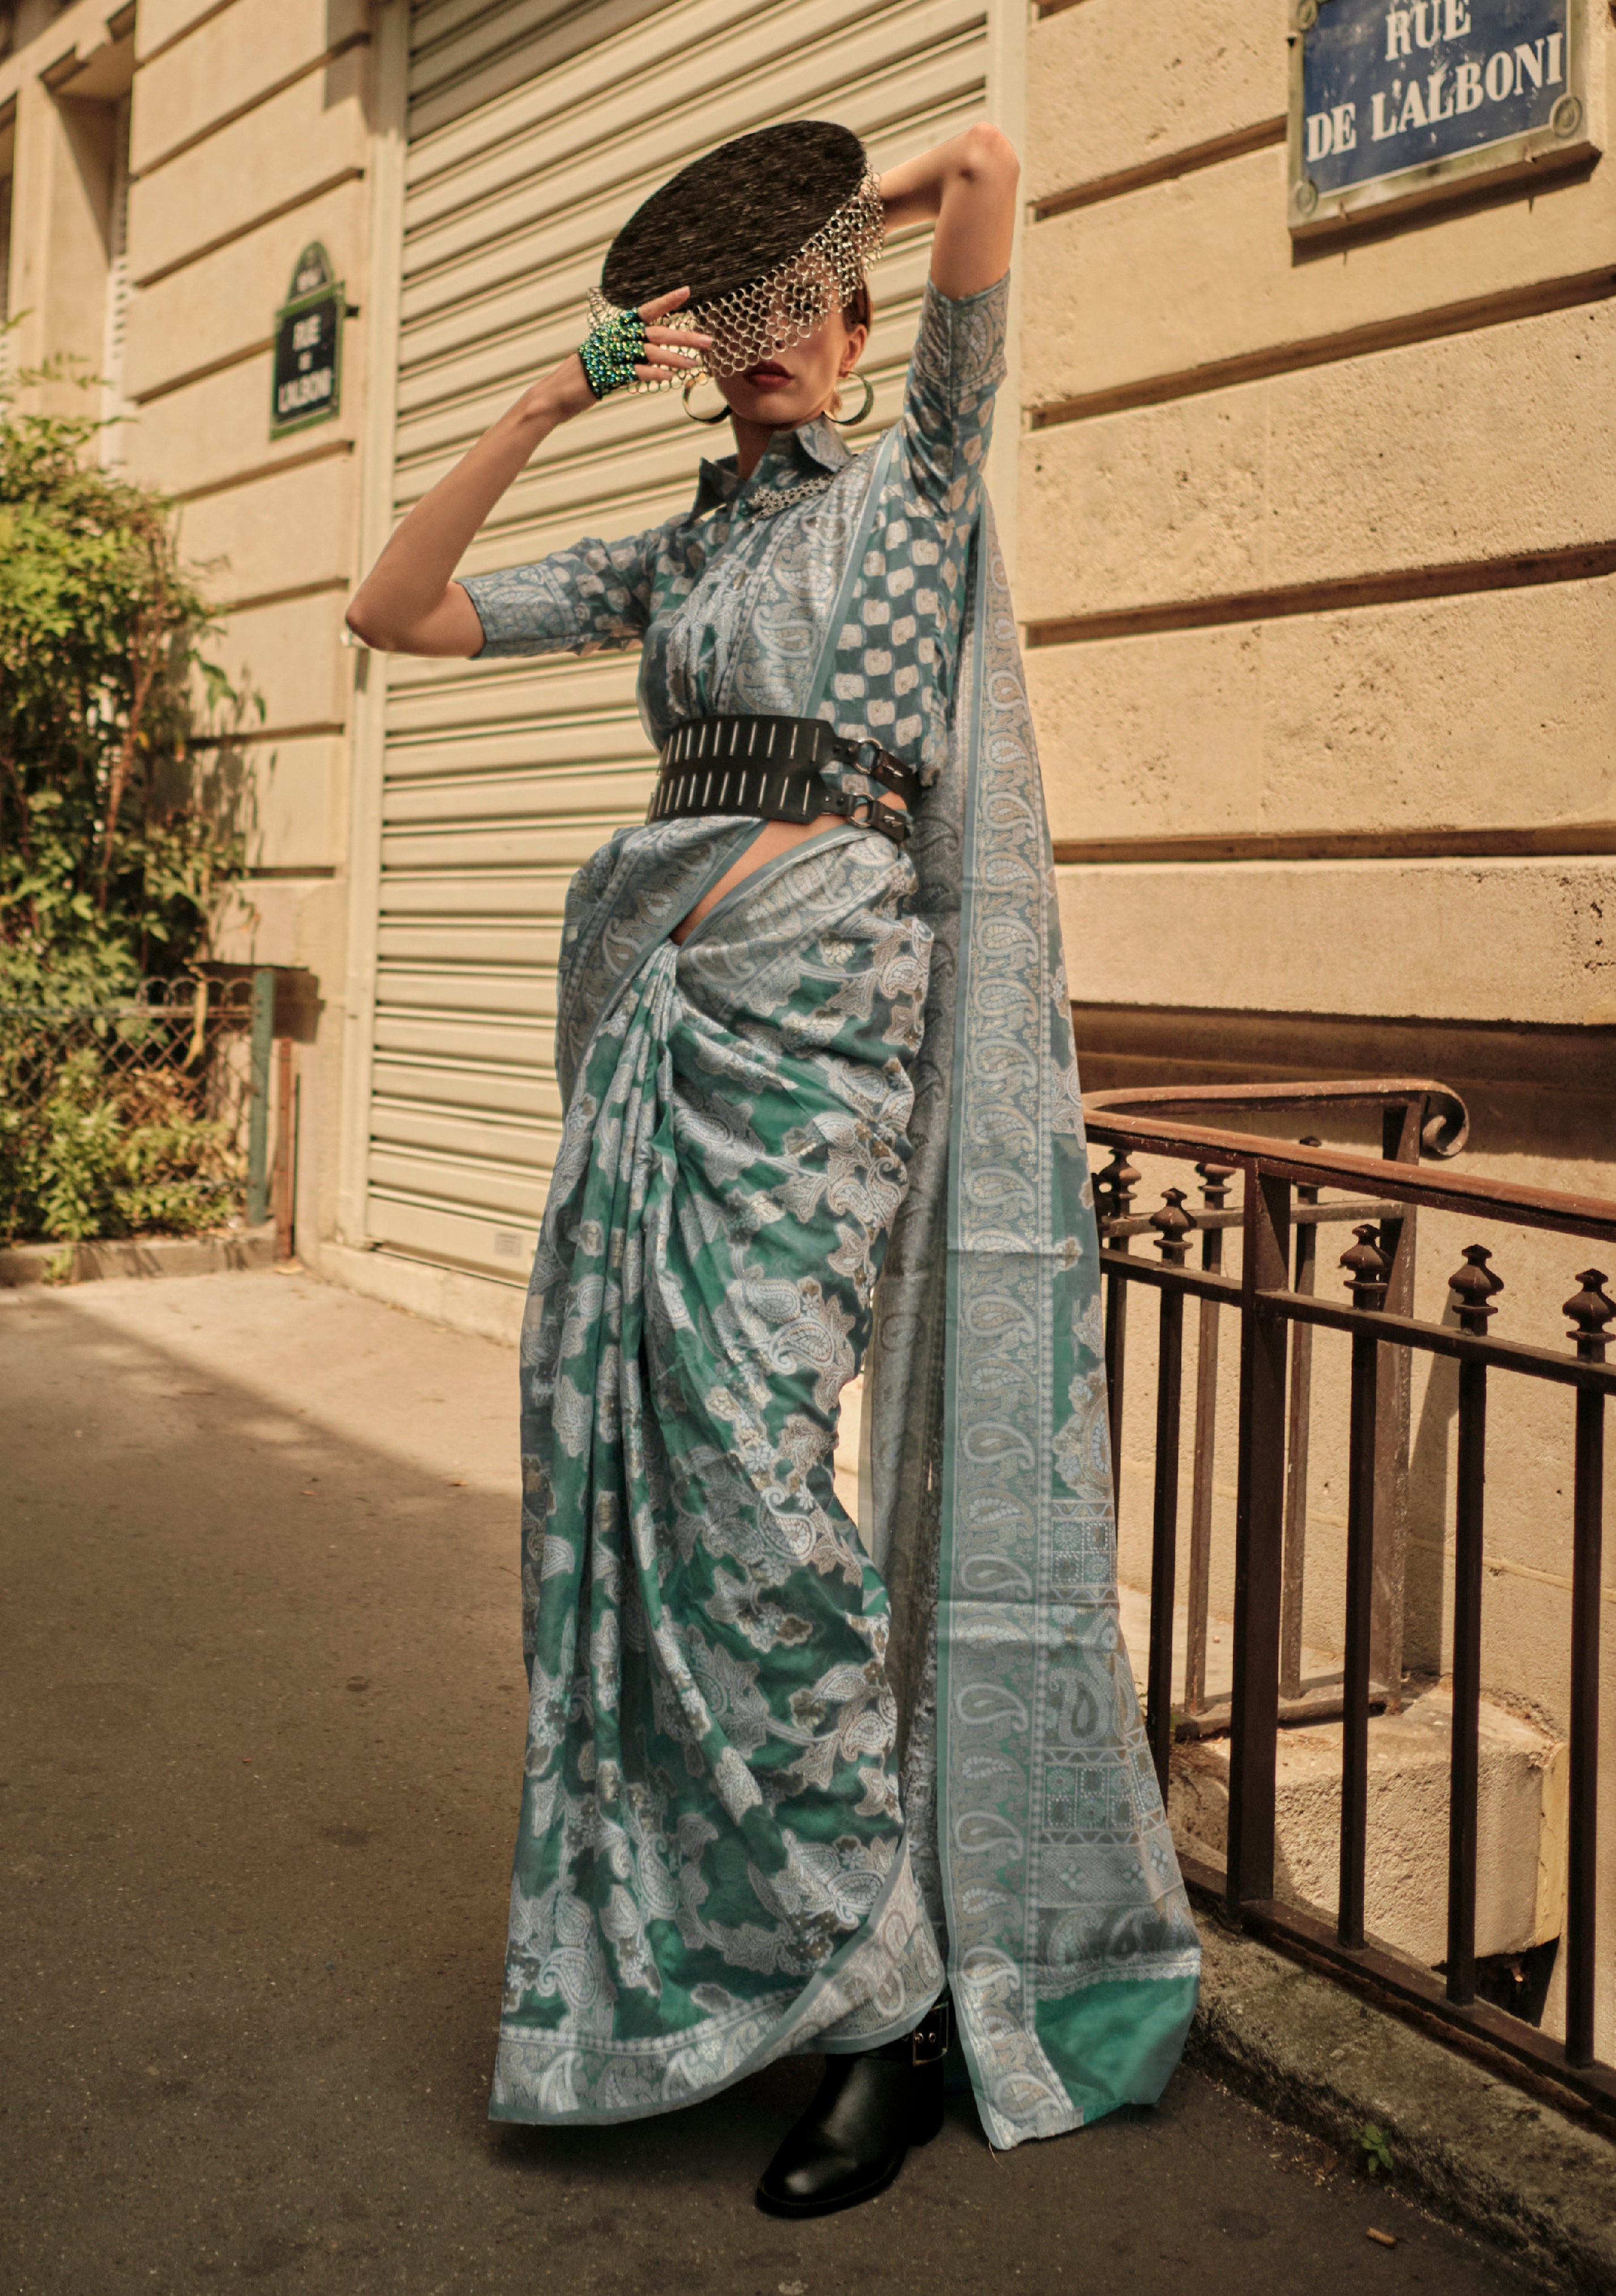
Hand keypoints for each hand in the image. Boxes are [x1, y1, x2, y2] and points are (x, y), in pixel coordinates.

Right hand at [540, 287, 713, 419]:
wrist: (555, 394)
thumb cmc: (583, 377)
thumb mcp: (608, 359)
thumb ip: (631, 356)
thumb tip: (658, 361)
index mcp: (615, 329)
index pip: (645, 311)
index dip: (666, 302)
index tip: (687, 292)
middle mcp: (614, 338)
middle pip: (655, 333)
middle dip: (684, 337)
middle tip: (707, 341)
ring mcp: (610, 356)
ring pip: (649, 352)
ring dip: (674, 358)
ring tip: (694, 364)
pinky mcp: (606, 375)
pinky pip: (635, 372)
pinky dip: (653, 373)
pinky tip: (669, 377)